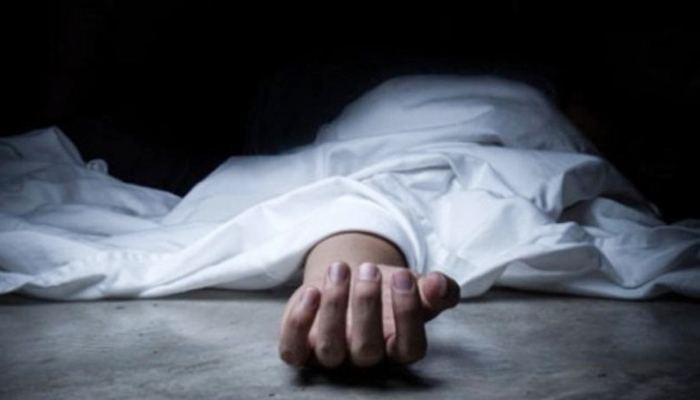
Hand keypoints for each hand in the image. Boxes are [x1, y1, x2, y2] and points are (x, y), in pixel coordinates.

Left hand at [279, 262, 459, 367]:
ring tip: (340, 269)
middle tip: (368, 269)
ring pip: (330, 349)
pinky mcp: (302, 348)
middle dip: (367, 306)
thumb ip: (438, 289)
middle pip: (368, 349)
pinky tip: (310, 291)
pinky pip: (293, 350)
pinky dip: (298, 324)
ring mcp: (332, 356)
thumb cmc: (388, 290)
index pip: (409, 347)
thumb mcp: (417, 286)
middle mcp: (365, 357)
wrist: (350, 281)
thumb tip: (438, 284)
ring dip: (334, 307)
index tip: (404, 276)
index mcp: (398, 347)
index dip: (408, 314)